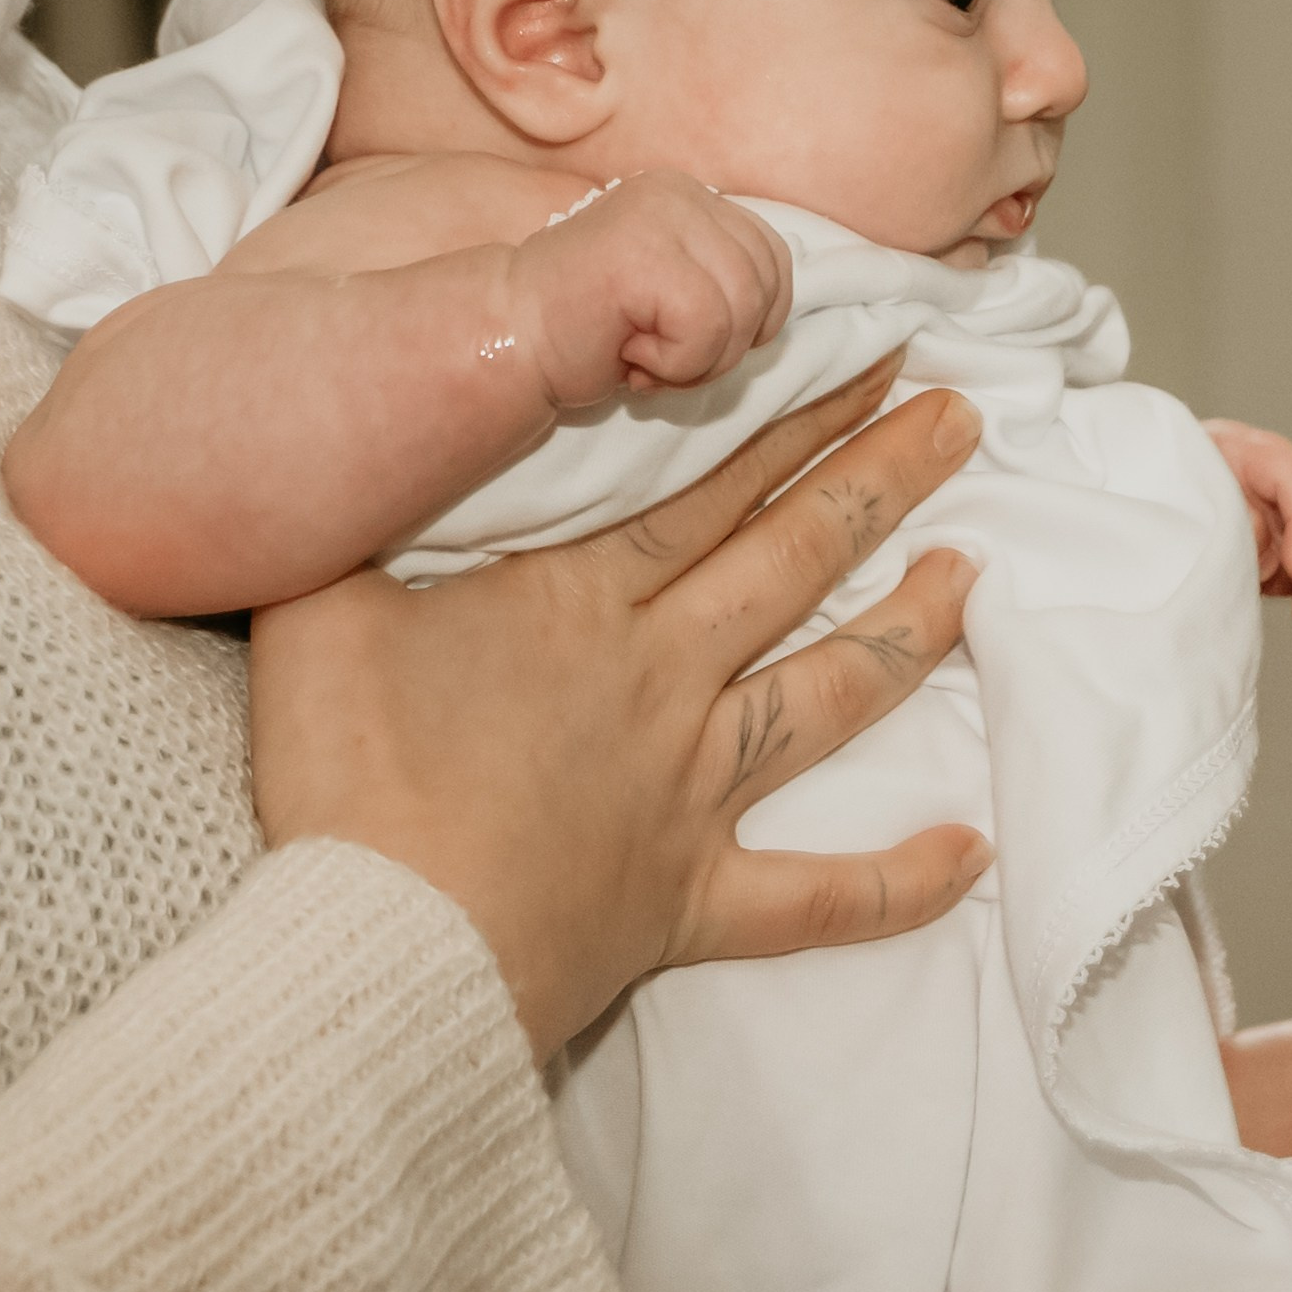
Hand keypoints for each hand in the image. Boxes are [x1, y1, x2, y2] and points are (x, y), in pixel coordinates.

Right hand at [252, 367, 989, 1058]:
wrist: (380, 937)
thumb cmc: (346, 773)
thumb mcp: (319, 601)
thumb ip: (362, 514)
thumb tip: (372, 435)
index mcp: (580, 600)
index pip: (711, 483)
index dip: (794, 413)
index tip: (868, 354)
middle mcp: (661, 680)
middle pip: (791, 560)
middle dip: (877, 479)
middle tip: (959, 420)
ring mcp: (689, 792)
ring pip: (828, 695)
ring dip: (908, 630)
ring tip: (972, 571)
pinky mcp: (691, 901)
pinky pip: (819, 898)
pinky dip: (901, 883)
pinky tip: (970, 852)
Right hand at [507, 175, 794, 406]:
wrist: (509, 337)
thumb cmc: (590, 330)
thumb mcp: (674, 294)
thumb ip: (722, 282)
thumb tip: (775, 314)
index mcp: (691, 196)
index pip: (773, 261)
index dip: (745, 322)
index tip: (680, 336)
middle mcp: (681, 193)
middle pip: (765, 287)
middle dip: (723, 346)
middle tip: (658, 353)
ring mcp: (662, 217)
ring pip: (742, 310)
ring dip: (696, 360)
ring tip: (641, 355)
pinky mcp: (645, 254)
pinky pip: (708, 329)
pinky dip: (675, 364)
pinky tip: (628, 354)